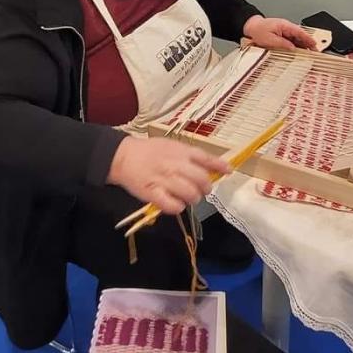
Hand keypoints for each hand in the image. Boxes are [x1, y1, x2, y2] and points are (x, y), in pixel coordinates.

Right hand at [106, 137, 228, 214]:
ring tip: (189, 198)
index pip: (206, 158)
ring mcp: (165, 180)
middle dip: (206, 188)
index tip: (228, 171)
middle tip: (201, 190)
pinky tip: (176, 204)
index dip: (219, 166)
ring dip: (194, 199)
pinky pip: (173, 206)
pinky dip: (178, 207)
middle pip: (201, 180)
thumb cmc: (150, 151)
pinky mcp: (153, 194)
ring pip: (190, 194)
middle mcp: (175, 165)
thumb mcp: (172, 145)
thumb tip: (210, 165)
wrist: (124, 156)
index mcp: (181, 151)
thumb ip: (190, 155)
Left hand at [242, 15, 316, 50]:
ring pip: (297, 39)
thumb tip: (292, 48)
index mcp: (284, 25)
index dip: (308, 38)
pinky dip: (296, 46)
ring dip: (303, 45)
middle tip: (314, 52)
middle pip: (300, 36)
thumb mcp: (269, 39)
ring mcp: (285, 31)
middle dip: (308, 43)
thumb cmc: (258, 30)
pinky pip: (292, 40)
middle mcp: (286, 27)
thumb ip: (282, 43)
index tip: (314, 44)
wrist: (251, 27)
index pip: (300, 32)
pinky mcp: (282, 35)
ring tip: (309, 54)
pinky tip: (299, 52)